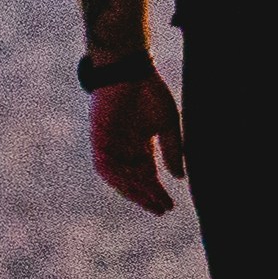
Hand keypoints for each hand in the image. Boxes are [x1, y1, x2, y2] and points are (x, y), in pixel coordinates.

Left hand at [85, 64, 181, 213]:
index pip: (147, 176)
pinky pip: (105, 163)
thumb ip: (172, 150)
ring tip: (149, 199)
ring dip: (133, 189)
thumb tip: (179, 177)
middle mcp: (123, 149)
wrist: (129, 69)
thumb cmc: (149, 92)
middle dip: (145, 196)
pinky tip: (131, 184)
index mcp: (139, 146)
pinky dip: (117, 175)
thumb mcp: (167, 124)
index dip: (156, 192)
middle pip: (132, 181)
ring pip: (118, 177)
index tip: (169, 207)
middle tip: (160, 209)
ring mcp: (110, 145)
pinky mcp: (98, 137)